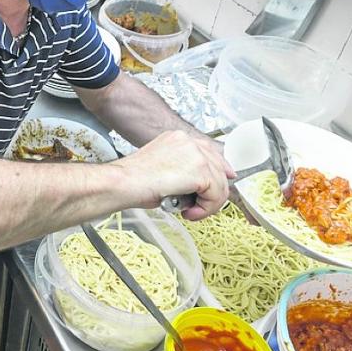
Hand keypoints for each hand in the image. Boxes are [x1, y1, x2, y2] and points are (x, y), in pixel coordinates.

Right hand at [115, 130, 234, 219]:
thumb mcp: (162, 167)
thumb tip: (199, 185)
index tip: (227, 178)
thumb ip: (183, 170)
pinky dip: (206, 209)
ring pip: (219, 184)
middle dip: (214, 192)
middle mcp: (189, 142)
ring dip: (208, 204)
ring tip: (189, 211)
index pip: (210, 151)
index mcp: (179, 138)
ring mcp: (196, 154)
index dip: (221, 168)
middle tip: (197, 207)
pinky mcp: (200, 171)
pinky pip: (216, 195)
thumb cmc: (134, 180)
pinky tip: (189, 212)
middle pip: (219, 168)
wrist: (124, 183)